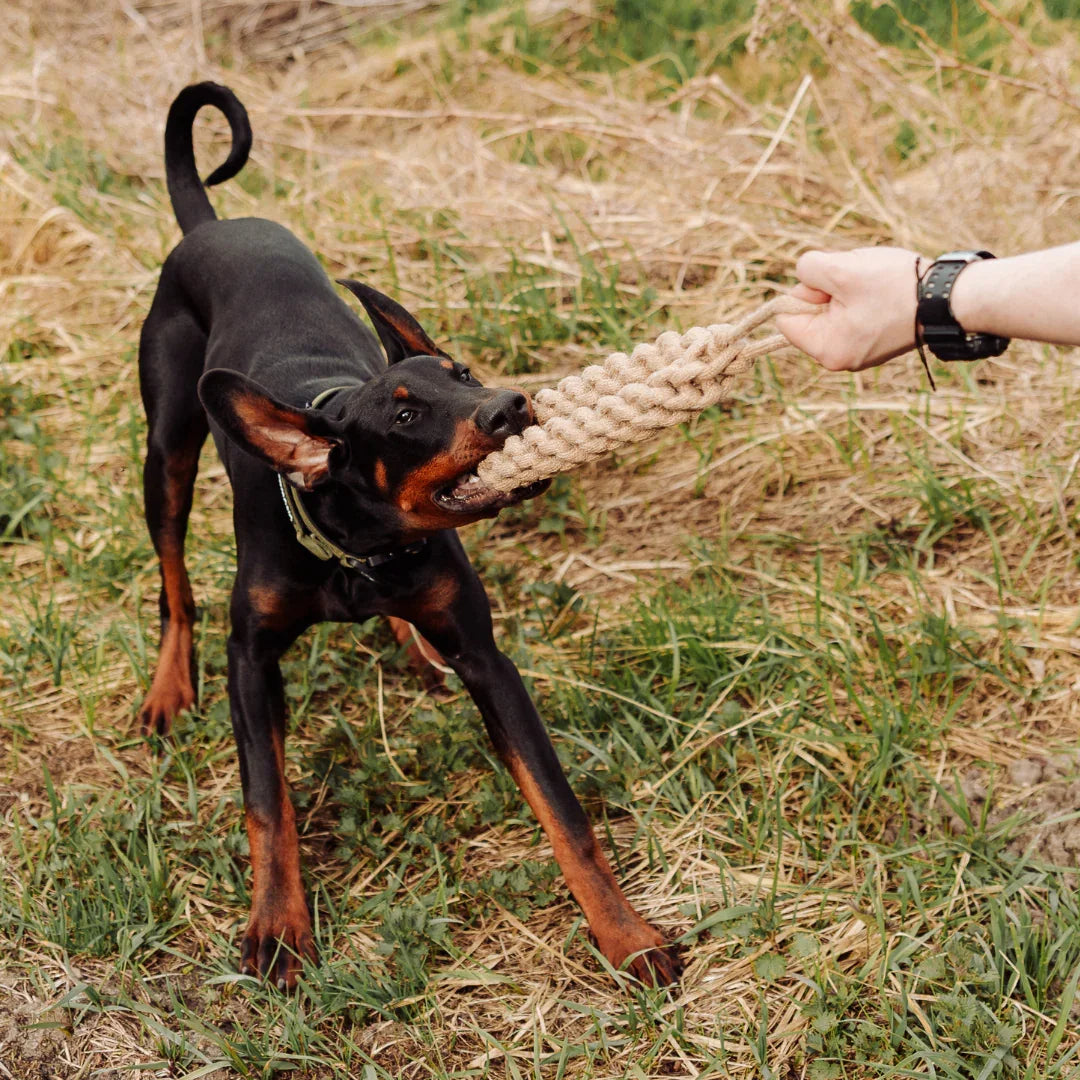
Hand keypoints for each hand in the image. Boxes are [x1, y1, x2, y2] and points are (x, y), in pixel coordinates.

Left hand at [776, 247, 923, 371]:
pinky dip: (861, 296)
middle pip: (808, 314)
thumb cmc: (896, 286)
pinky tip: (883, 292)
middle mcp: (838, 358)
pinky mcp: (873, 341)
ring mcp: (857, 351)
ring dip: (846, 289)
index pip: (785, 319)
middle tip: (858, 283)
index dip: (802, 293)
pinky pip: (852, 313)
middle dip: (826, 291)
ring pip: (832, 309)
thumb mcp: (842, 269)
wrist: (952, 298)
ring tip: (874, 286)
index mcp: (825, 349)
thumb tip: (803, 278)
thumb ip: (808, 270)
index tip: (831, 284)